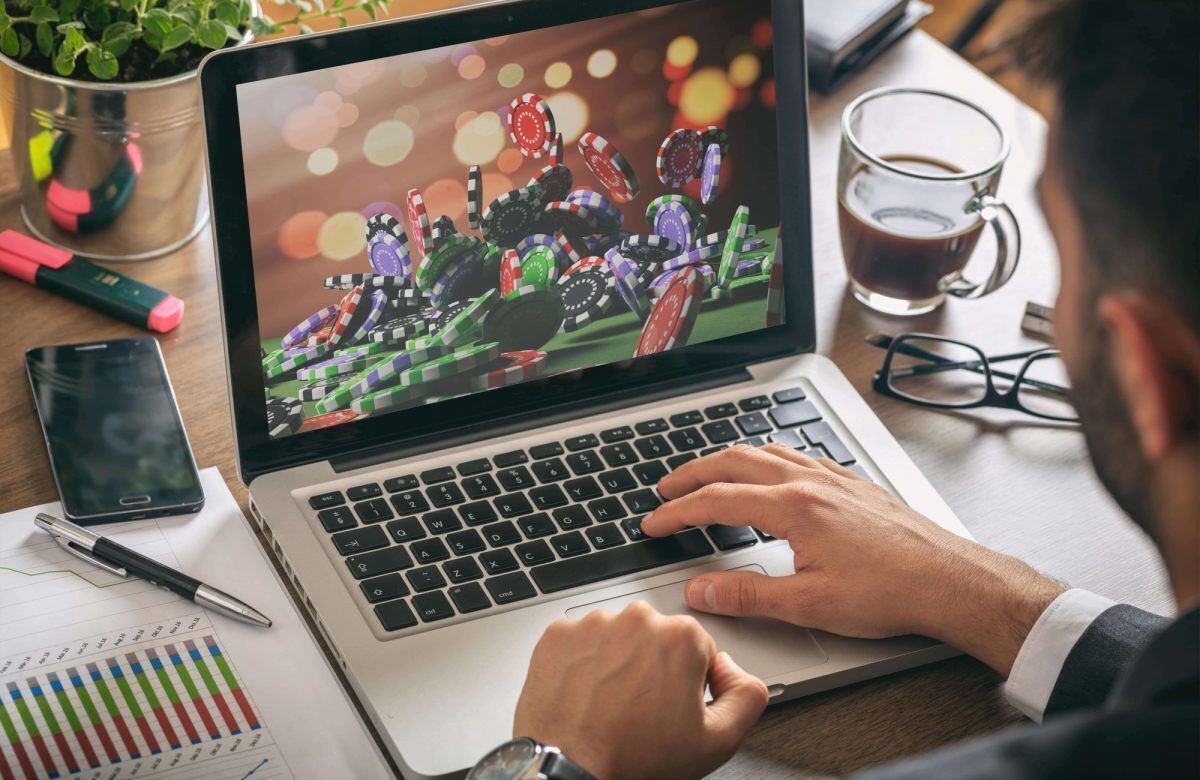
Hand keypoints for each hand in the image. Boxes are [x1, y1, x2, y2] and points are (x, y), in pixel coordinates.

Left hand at [513, 601, 767, 778]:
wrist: (570, 771)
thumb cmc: (634, 758)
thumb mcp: (717, 741)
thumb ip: (747, 695)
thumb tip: (735, 670)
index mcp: (681, 637)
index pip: (698, 649)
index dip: (689, 683)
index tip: (672, 705)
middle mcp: (637, 619)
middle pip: (656, 638)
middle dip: (654, 667)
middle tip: (642, 710)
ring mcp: (594, 624)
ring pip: (617, 638)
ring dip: (617, 663)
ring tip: (610, 704)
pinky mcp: (558, 634)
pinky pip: (580, 642)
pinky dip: (583, 663)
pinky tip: (586, 695)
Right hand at [642, 444, 1065, 674]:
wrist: (949, 580)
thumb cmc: (890, 592)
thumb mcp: (808, 604)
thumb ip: (747, 595)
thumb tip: (700, 592)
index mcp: (792, 508)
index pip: (716, 501)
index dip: (677, 512)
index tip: (653, 523)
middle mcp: (810, 482)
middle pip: (734, 462)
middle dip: (692, 473)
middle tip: (666, 488)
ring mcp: (833, 478)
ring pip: (766, 451)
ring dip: (727, 459)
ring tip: (707, 473)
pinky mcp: (852, 483)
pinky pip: (798, 454)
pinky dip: (768, 457)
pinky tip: (772, 469)